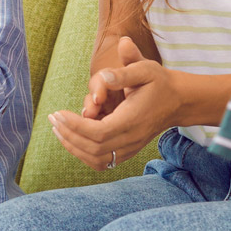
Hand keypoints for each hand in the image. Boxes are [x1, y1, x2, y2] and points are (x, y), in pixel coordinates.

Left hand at [51, 36, 179, 168]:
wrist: (178, 101)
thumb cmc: (159, 82)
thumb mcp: (145, 69)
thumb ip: (124, 71)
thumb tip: (104, 75)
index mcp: (131, 120)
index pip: (97, 132)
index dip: (74, 126)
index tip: (58, 113)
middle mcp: (130, 139)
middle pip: (92, 148)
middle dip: (68, 135)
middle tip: (52, 119)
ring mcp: (130, 149)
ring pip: (95, 159)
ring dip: (73, 146)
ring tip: (58, 129)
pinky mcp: (128, 152)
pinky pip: (102, 162)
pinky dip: (83, 154)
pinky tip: (73, 138)